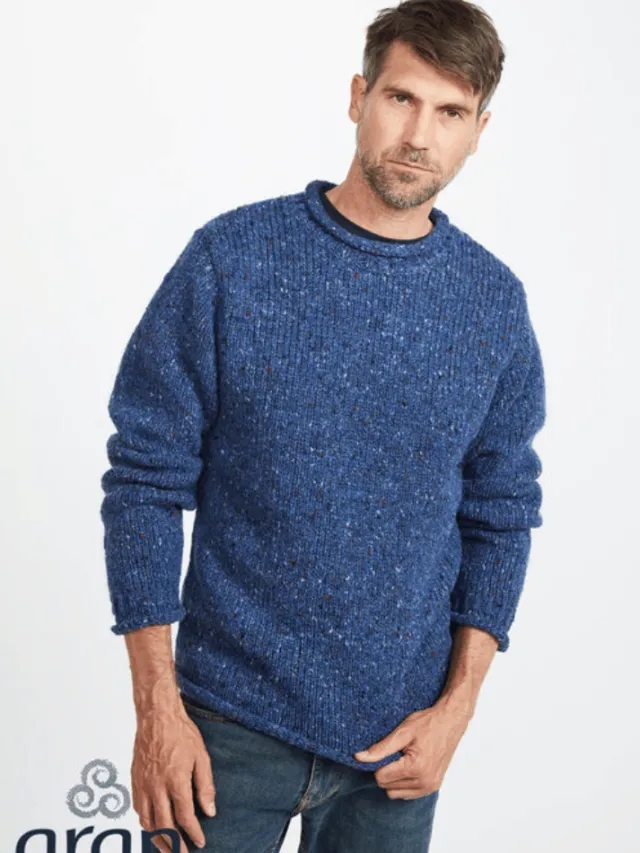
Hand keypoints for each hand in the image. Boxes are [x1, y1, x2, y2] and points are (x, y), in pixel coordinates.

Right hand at [131, 697, 216, 851]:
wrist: (156, 716)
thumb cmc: (181, 733)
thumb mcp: (201, 757)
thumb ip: (205, 785)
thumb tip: (210, 811)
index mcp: (175, 781)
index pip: (184, 818)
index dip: (193, 833)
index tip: (200, 842)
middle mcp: (156, 787)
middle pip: (164, 826)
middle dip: (175, 845)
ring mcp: (143, 784)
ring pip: (147, 822)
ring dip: (158, 838)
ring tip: (168, 846)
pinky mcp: (134, 780)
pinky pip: (137, 809)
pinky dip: (145, 822)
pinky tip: (153, 825)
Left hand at [353, 693, 473, 799]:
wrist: (451, 721)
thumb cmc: (427, 723)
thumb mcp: (401, 732)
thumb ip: (380, 748)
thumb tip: (359, 758)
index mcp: (415, 768)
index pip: (380, 777)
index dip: (378, 763)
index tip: (385, 751)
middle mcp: (424, 781)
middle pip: (387, 787)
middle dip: (387, 771)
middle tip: (396, 753)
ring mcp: (430, 786)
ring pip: (396, 793)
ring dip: (395, 779)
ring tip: (404, 759)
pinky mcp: (434, 787)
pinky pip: (409, 794)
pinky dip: (404, 783)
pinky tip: (410, 766)